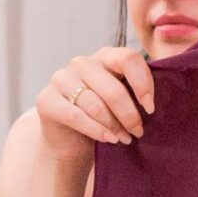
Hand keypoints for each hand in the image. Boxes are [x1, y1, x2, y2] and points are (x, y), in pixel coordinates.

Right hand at [34, 44, 153, 156]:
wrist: (69, 140)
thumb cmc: (101, 117)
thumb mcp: (119, 100)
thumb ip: (133, 92)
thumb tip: (151, 104)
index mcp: (103, 56)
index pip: (128, 58)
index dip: (143, 83)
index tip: (150, 108)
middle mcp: (81, 63)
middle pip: (113, 89)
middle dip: (129, 115)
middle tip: (138, 132)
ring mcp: (60, 79)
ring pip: (96, 105)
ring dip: (114, 126)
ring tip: (124, 138)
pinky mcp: (46, 100)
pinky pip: (76, 116)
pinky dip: (96, 130)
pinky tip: (109, 140)